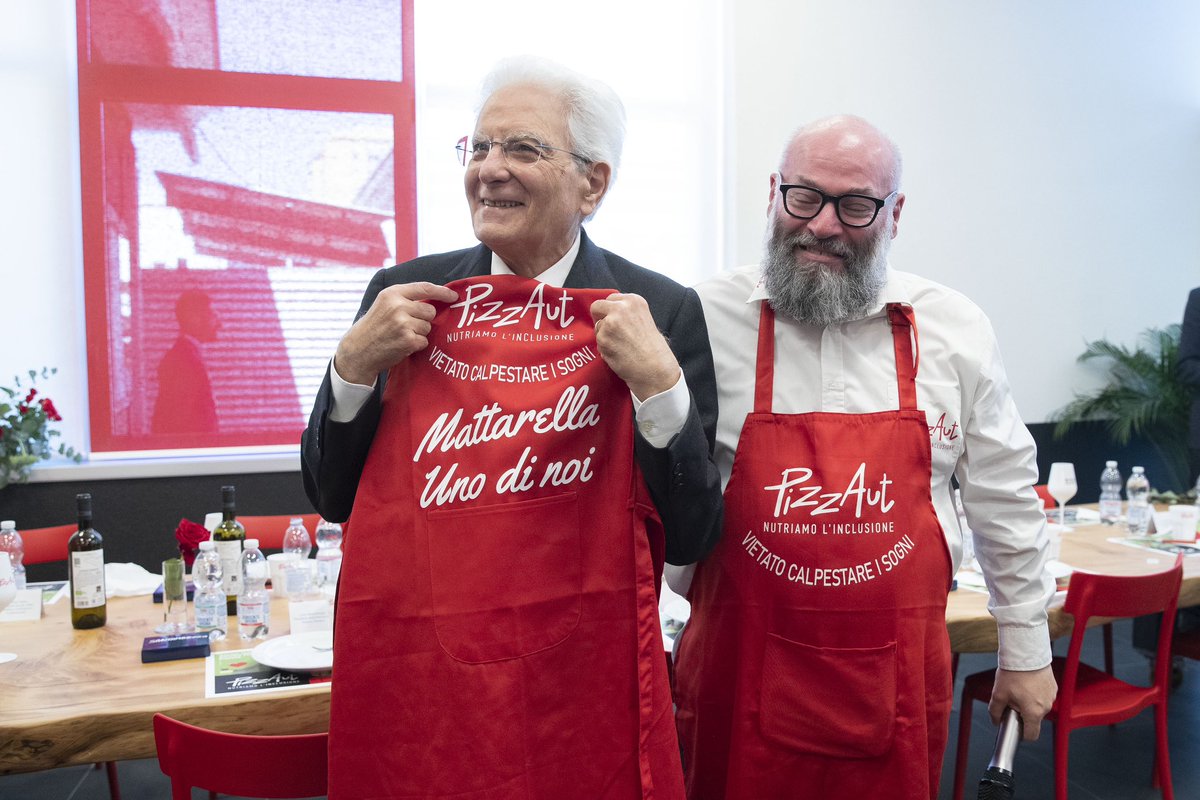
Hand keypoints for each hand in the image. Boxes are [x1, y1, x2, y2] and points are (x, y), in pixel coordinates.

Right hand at [334, 282, 458, 384]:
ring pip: (428, 326)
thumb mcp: (384, 304)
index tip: (453, 296)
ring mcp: (403, 323)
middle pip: (430, 310)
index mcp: (392, 293)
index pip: (424, 288)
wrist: (359, 349)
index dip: (442, 292)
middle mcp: (398, 306)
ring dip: (419, 333)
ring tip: (401, 335)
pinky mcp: (408, 340)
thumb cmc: (375, 326)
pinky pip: (425, 341)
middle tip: (407, 325)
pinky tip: (402, 344)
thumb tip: (435, 298)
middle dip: (424, 319)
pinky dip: (417, 344)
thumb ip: (406, 298)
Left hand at [589, 293, 681, 400]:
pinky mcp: (603, 338)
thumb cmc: (653, 349)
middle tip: (608, 331)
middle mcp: (621, 308)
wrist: (655, 369)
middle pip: (597, 306)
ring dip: (604, 337)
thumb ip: (627, 315)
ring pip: (597, 327)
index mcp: (634, 301)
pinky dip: (605, 349)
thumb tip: (608, 314)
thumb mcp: (644, 320)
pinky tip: (618, 354)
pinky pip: (597, 342)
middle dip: (599, 318)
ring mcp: (610, 322)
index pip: (611, 298)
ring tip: (621, 347)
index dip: (610, 310)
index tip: (614, 319)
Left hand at [989, 665, 1056, 740]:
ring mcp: (1051, 697)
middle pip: (1033, 718)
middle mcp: (1046, 707)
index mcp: (1033, 712)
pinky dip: (1035, 693)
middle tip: (1012, 698)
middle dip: (1022, 712)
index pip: (1031, 735)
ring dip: (1029, 702)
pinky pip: (1043, 696)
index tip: (1014, 727)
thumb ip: (995, 711)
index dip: (1021, 734)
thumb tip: (995, 721)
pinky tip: (1027, 682)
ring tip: (1019, 687)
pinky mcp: (1053, 687)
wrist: (1026, 653)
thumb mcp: (998, 694)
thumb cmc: (1013, 673)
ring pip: (1038, 706)